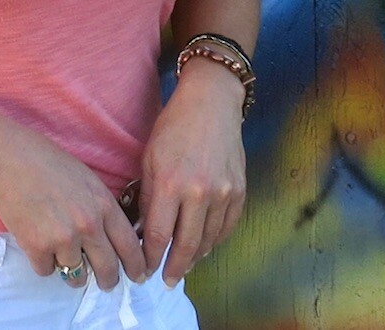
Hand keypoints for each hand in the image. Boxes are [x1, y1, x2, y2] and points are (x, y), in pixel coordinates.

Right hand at [0, 107, 144, 288]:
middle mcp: (88, 225)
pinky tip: (37, 243)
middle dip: (109, 281)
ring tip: (63, 259)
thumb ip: (100, 207)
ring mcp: (63, 238)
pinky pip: (47, 271)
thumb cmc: (45, 162)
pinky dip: (43, 262)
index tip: (137, 275)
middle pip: (109, 269)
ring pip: (77, 276)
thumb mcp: (86, 179)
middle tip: (105, 282)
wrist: (8, 157)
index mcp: (103, 204)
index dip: (136, 266)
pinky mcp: (37, 247)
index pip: (130, 246)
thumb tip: (111, 238)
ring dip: (72, 273)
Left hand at [139, 56, 246, 283]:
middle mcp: (199, 193)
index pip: (159, 234)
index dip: (151, 257)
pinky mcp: (240, 192)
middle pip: (186, 245)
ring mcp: (224, 194)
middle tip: (166, 280)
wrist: (211, 104)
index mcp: (170, 183)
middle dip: (174, 267)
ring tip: (183, 266)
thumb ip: (148, 196)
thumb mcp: (150, 158)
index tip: (145, 270)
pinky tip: (204, 246)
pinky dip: (215, 241)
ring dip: (195, 257)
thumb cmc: (174, 127)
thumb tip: (144, 231)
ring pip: (209, 240)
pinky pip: (227, 228)